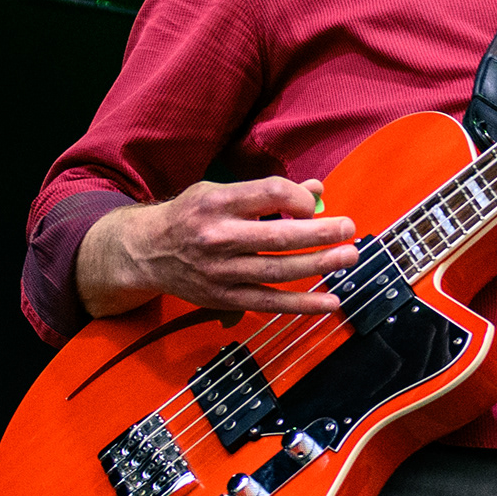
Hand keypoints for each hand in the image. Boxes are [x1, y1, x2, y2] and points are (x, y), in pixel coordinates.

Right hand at [77, 175, 357, 316]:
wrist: (147, 252)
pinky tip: (331, 301)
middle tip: (349, 228)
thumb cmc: (192, 216)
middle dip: (321, 233)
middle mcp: (218, 237)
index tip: (313, 203)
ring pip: (280, 271)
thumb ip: (267, 192)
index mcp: (217, 203)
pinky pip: (271, 303)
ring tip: (348, 256)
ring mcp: (222, 271)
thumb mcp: (220, 192)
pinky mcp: (225, 298)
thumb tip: (317, 191)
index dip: (299, 198)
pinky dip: (304, 304)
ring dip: (320, 265)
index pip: (269, 194)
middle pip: (279, 236)